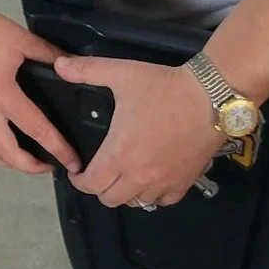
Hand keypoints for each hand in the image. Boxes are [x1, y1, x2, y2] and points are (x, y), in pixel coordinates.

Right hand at [0, 0, 78, 176]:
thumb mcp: (19, 38)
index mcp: (1, 94)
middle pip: (9, 155)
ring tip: (26, 161)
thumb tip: (70, 64)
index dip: (58, 149)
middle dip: (32, 167)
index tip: (72, 161)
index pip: (36, 130)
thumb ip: (47, 53)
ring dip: (9, 163)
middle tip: (50, 165)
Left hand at [56, 55, 224, 209]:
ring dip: (126, 193)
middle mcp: (138, 176)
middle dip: (100, 188)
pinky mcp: (184, 183)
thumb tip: (59, 65)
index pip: (90, 184)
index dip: (79, 181)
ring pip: (136, 203)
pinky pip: (162, 201)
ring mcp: (163, 183)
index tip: (77, 172)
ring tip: (124, 175)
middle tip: (100, 172)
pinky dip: (153, 195)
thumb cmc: (163, 87)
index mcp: (118, 154)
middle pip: (110, 200)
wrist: (210, 97)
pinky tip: (151, 179)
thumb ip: (87, 70)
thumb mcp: (121, 73)